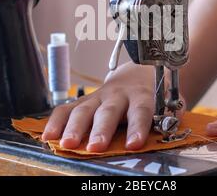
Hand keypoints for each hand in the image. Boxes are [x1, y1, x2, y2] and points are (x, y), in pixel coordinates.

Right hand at [41, 63, 169, 151]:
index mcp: (142, 95)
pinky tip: (48, 136)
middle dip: (100, 129)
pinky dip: (56, 121)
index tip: (133, 144)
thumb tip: (165, 132)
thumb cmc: (154, 93)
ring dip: (74, 127)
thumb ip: (166, 117)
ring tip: (66, 144)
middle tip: (94, 147)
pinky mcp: (85, 99)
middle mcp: (118, 94)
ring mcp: (99, 95)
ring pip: (84, 109)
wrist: (140, 71)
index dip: (137, 127)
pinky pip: (67, 108)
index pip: (140, 111)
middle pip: (108, 111)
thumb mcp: (167, 103)